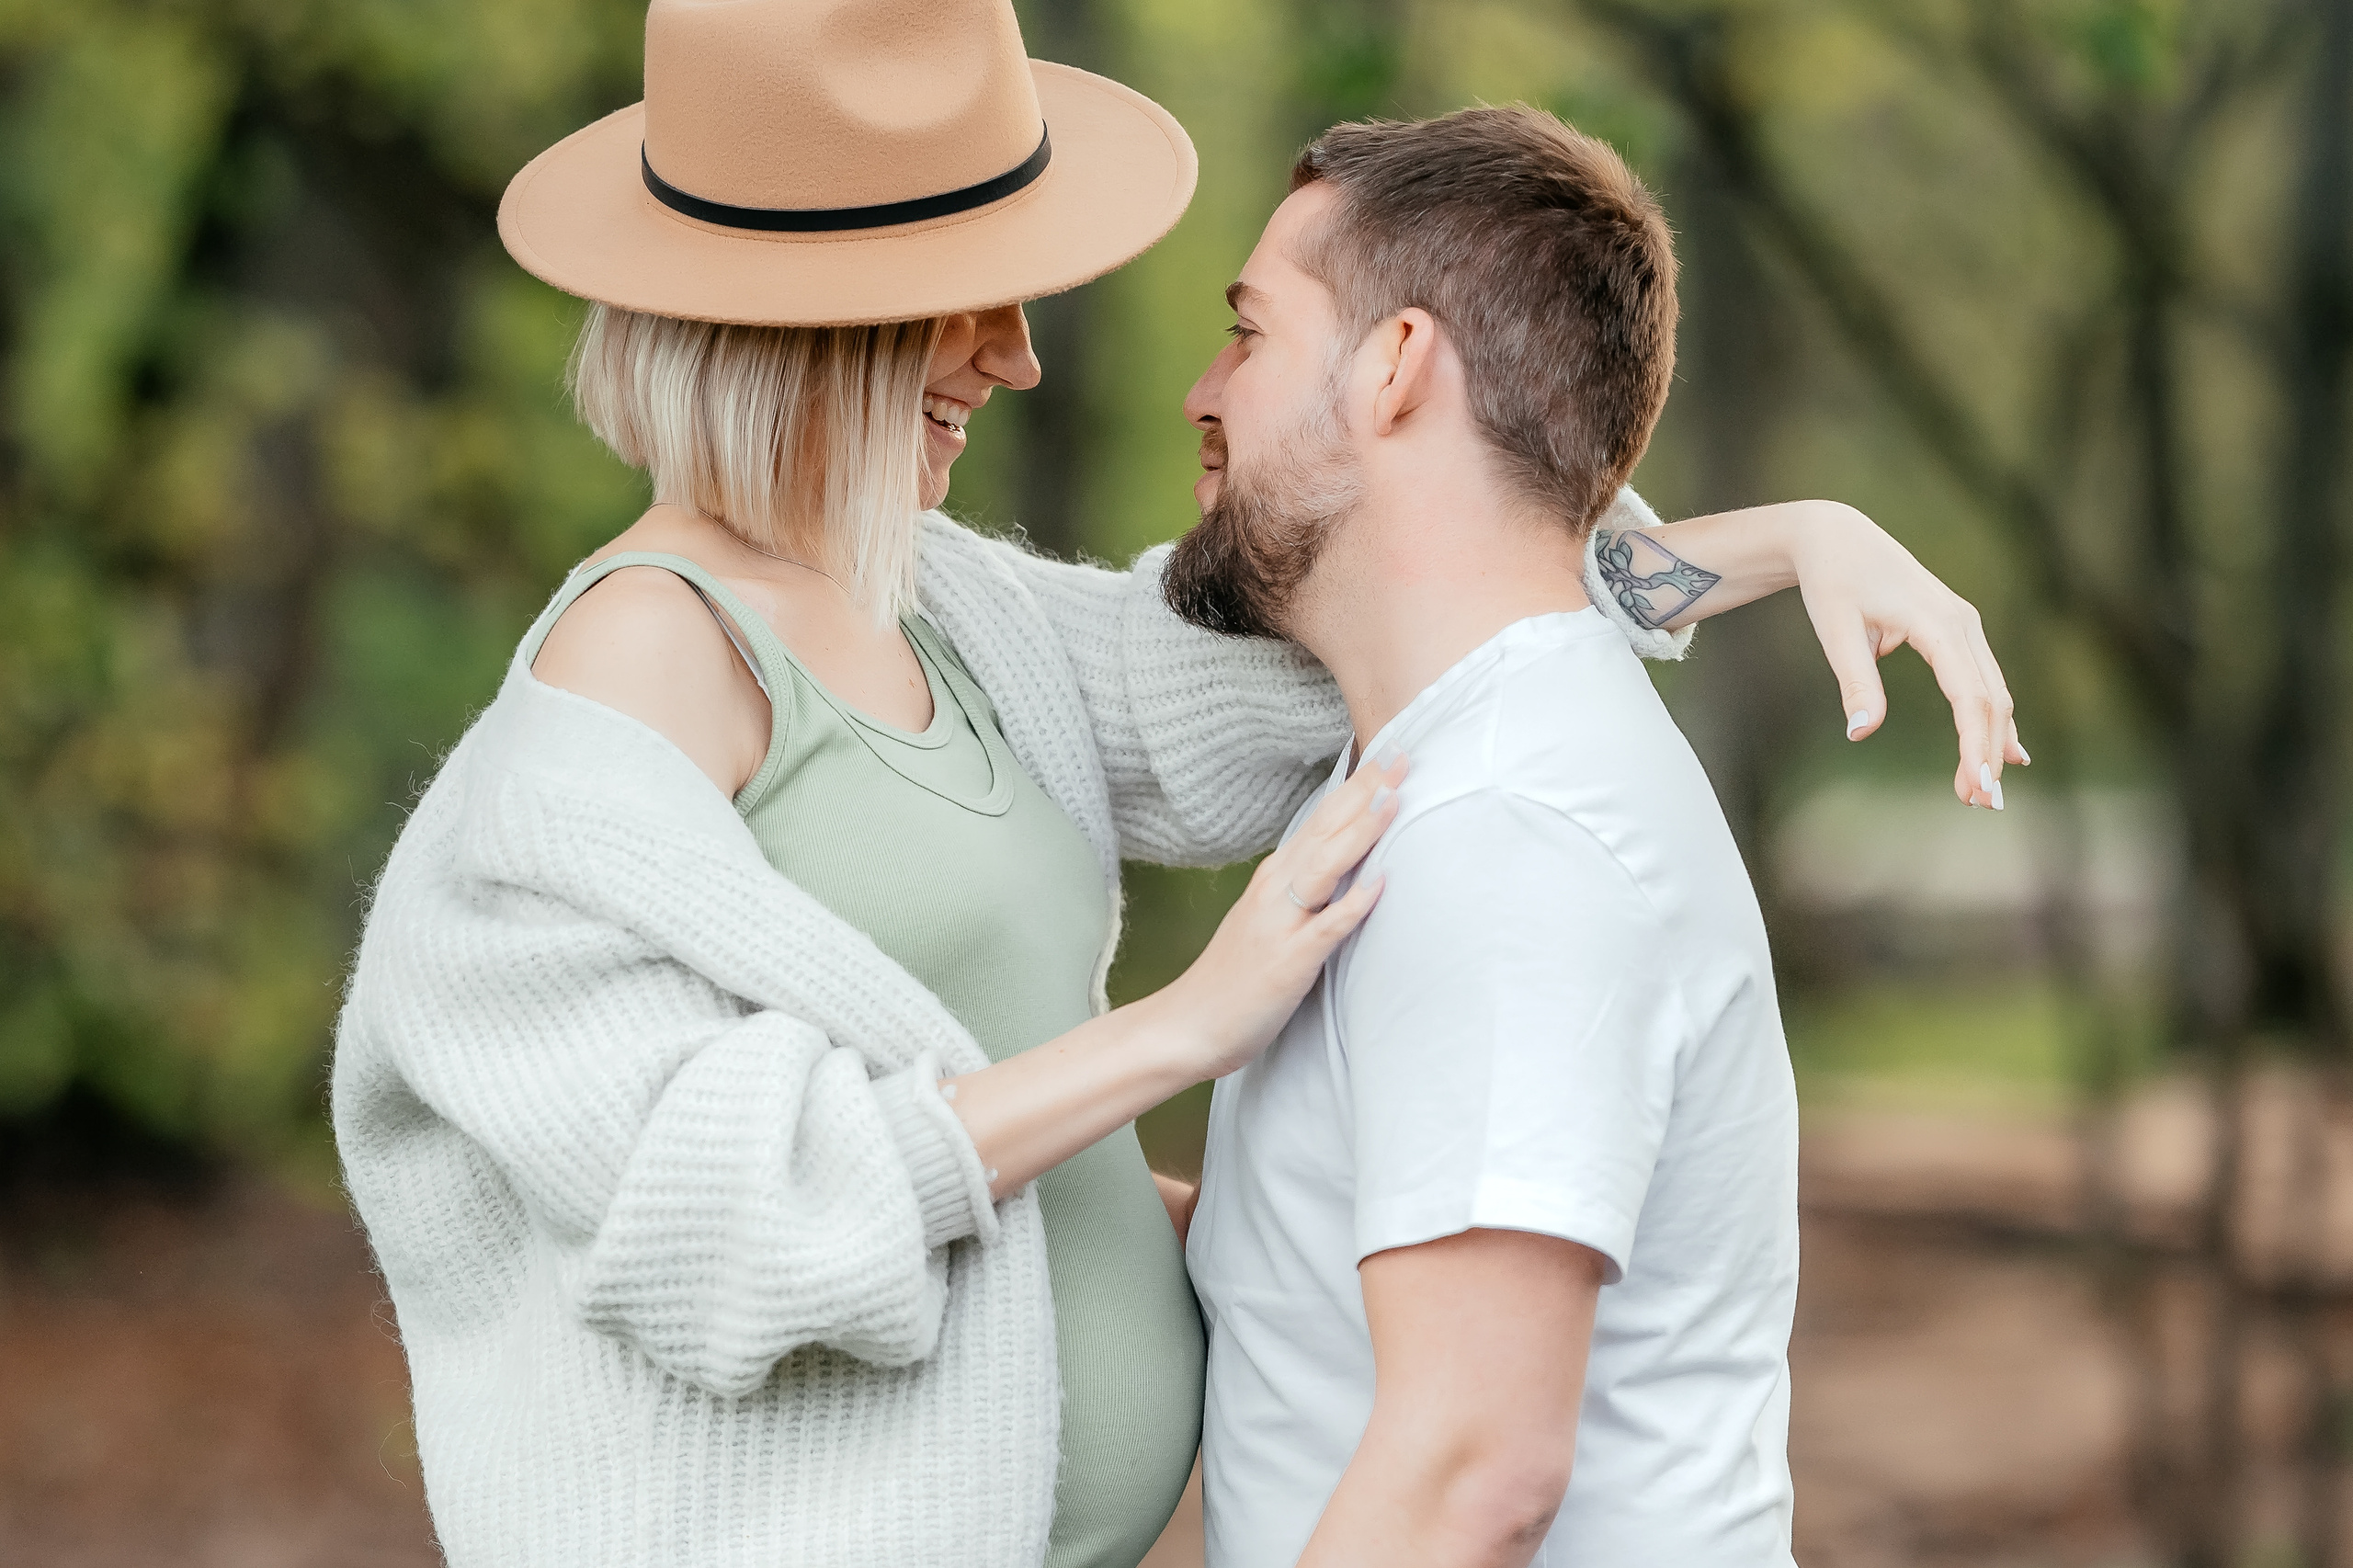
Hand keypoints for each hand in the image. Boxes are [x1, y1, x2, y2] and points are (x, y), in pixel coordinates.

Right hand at [1154, 750, 1404, 1078]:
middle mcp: (1276, 891)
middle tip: (1403, 753)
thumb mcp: (1269, 922)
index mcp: (1275, 879)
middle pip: (1326, 829)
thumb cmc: (1234, 978)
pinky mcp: (1288, 961)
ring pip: (1326, 866)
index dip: (1355, 787)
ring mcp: (1281, 923)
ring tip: (1393, 799)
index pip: (1321, 821)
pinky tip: (1380, 883)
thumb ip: (1303, 893)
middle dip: (1365, 791)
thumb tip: (1345, 870)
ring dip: (1360, 831)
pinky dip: (1353, 903)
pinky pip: (1326, 927)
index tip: (1389, 753)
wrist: (1188, 1024)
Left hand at [1788, 502, 2026, 809]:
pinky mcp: (1959, 630)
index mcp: (1938, 623)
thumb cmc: (1833, 581)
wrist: (1837, 537)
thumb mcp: (1836, 629)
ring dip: (1992, 743)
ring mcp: (1966, 625)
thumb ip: (1854, 680)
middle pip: (1990, 700)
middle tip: (1981, 806)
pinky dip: (1993, 719)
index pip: (1969, 696)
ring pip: (1993, 692)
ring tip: (1983, 794)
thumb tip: (1861, 732)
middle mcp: (1963, 623)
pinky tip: (2007, 754)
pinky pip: (1984, 680)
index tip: (1976, 787)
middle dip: (1987, 755)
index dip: (1975, 745)